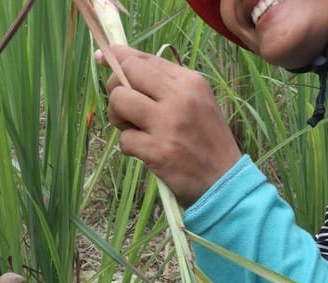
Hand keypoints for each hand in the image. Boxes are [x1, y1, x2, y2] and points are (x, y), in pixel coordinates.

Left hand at [97, 46, 241, 206]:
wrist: (224, 178)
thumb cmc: (204, 138)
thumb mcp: (195, 100)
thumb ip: (162, 83)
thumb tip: (119, 61)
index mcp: (189, 81)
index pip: (143, 58)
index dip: (118, 57)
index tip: (103, 59)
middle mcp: (179, 97)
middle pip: (126, 73)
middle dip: (115, 88)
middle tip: (125, 107)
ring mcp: (167, 123)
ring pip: (118, 101)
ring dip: (117, 117)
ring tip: (133, 129)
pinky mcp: (157, 150)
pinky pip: (123, 138)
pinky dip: (129, 146)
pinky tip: (146, 151)